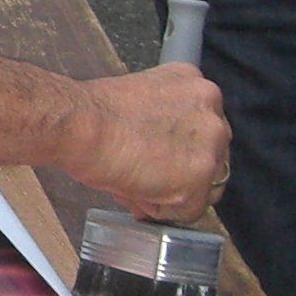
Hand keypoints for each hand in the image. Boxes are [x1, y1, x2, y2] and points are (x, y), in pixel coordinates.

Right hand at [71, 64, 229, 223]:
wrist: (83, 126)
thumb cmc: (95, 114)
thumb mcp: (141, 102)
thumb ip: (165, 124)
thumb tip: (163, 160)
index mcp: (196, 84)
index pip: (205, 129)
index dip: (180, 151)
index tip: (163, 159)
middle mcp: (211, 108)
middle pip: (212, 156)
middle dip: (182, 172)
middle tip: (148, 177)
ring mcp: (210, 143)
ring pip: (204, 185)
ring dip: (174, 193)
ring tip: (139, 185)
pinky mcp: (200, 177)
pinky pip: (189, 211)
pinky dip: (163, 210)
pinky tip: (138, 193)